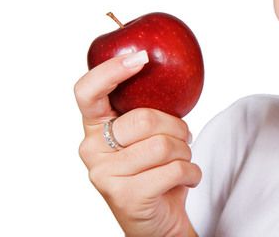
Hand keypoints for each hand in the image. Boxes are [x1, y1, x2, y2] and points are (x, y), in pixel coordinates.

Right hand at [74, 51, 201, 236]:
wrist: (158, 221)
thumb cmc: (155, 169)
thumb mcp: (149, 133)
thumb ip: (148, 107)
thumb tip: (168, 67)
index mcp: (95, 126)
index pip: (87, 91)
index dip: (111, 71)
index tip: (141, 57)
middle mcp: (91, 149)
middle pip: (143, 119)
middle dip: (177, 126)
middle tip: (183, 138)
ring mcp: (104, 174)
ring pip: (162, 145)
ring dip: (185, 152)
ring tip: (181, 161)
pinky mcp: (124, 196)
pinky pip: (173, 170)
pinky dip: (191, 172)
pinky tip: (187, 178)